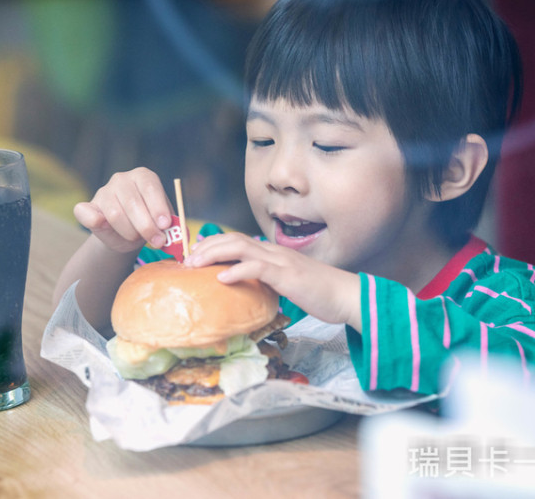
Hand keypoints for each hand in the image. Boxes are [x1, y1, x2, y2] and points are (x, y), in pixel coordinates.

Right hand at [73, 167, 173, 253]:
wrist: (125, 235)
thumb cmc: (148, 223)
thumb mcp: (162, 221)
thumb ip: (170, 224)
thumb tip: (175, 231)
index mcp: (143, 176)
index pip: (150, 187)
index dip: (158, 207)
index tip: (165, 225)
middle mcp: (122, 179)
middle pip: (133, 203)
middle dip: (147, 226)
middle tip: (158, 241)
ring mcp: (103, 191)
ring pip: (116, 214)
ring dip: (130, 232)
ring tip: (137, 239)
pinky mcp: (87, 207)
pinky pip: (87, 214)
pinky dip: (95, 222)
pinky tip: (105, 228)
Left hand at [186, 232, 361, 330]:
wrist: (347, 295)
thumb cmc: (320, 293)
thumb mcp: (288, 284)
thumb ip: (269, 281)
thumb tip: (250, 289)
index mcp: (274, 253)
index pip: (239, 240)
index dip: (215, 243)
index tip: (195, 252)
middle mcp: (274, 252)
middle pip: (234, 239)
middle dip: (207, 246)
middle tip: (187, 258)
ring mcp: (281, 261)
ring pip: (241, 247)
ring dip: (214, 254)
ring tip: (195, 264)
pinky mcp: (287, 275)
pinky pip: (258, 268)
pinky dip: (237, 271)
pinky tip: (221, 278)